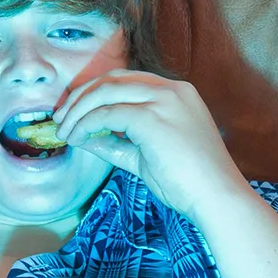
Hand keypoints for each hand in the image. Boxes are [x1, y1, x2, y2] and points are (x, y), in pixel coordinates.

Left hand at [53, 70, 248, 219]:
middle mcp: (171, 89)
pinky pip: (108, 113)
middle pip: (112, 79)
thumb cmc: (189, 183)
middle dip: (80, 97)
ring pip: (105, 91)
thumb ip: (117, 144)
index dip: (95, 93)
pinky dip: (87, 124)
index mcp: (176, 93)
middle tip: (60, 120)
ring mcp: (164, 100)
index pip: (126, 81)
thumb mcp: (146, 157)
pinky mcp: (153, 118)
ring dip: (78, 110)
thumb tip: (83, 137)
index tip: (74, 112)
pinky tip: (78, 138)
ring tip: (63, 131)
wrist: (217, 198)